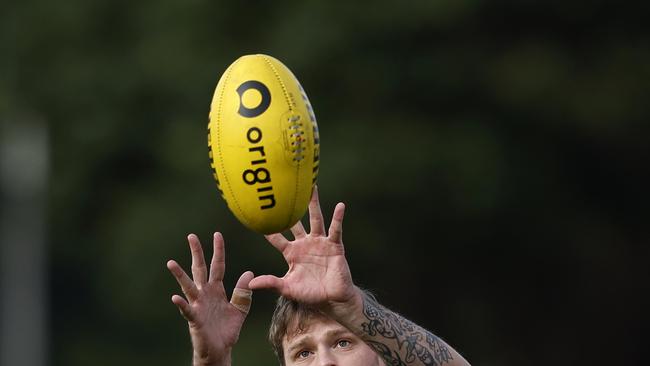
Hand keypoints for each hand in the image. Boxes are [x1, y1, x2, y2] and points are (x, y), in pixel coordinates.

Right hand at [167, 233, 253, 365]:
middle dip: (197, 253)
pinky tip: (175, 297)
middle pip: (200, 269)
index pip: (218, 266)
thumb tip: (249, 273)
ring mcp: (198, 305)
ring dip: (180, 275)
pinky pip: (186, 310)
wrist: (220, 350)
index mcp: (216, 290)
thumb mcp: (239, 309)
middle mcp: (205, 294)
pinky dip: (181, 304)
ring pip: (188, 287)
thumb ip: (242, 292)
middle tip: (191, 236)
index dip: (218, 251)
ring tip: (171, 263)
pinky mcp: (195, 319)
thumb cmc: (226, 330)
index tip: (217, 234)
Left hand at [249, 187, 358, 309]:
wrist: (332, 300)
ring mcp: (320, 243)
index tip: (258, 215)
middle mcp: (305, 244)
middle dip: (290, 208)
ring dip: (314, 204)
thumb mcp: (287, 288)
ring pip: (315, 219)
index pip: (276, 237)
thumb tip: (251, 283)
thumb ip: (271, 283)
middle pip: (296, 222)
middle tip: (284, 190)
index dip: (267, 229)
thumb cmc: (310, 294)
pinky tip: (340, 206)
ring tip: (313, 187)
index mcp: (292, 253)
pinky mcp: (334, 246)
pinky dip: (338, 218)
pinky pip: (335, 230)